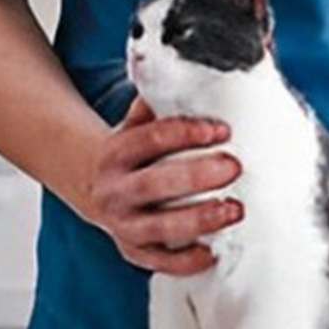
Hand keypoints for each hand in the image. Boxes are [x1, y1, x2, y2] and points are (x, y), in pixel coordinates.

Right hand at [85, 95, 242, 275]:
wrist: (93, 183)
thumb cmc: (132, 147)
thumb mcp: (138, 120)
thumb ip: (163, 99)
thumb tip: (205, 67)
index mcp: (116, 151)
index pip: (151, 139)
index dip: (187, 133)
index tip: (222, 130)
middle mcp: (114, 189)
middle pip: (155, 184)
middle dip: (197, 176)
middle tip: (235, 167)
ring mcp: (121, 223)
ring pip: (159, 227)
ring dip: (198, 220)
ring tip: (234, 211)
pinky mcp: (132, 250)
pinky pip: (158, 261)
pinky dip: (184, 261)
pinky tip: (211, 253)